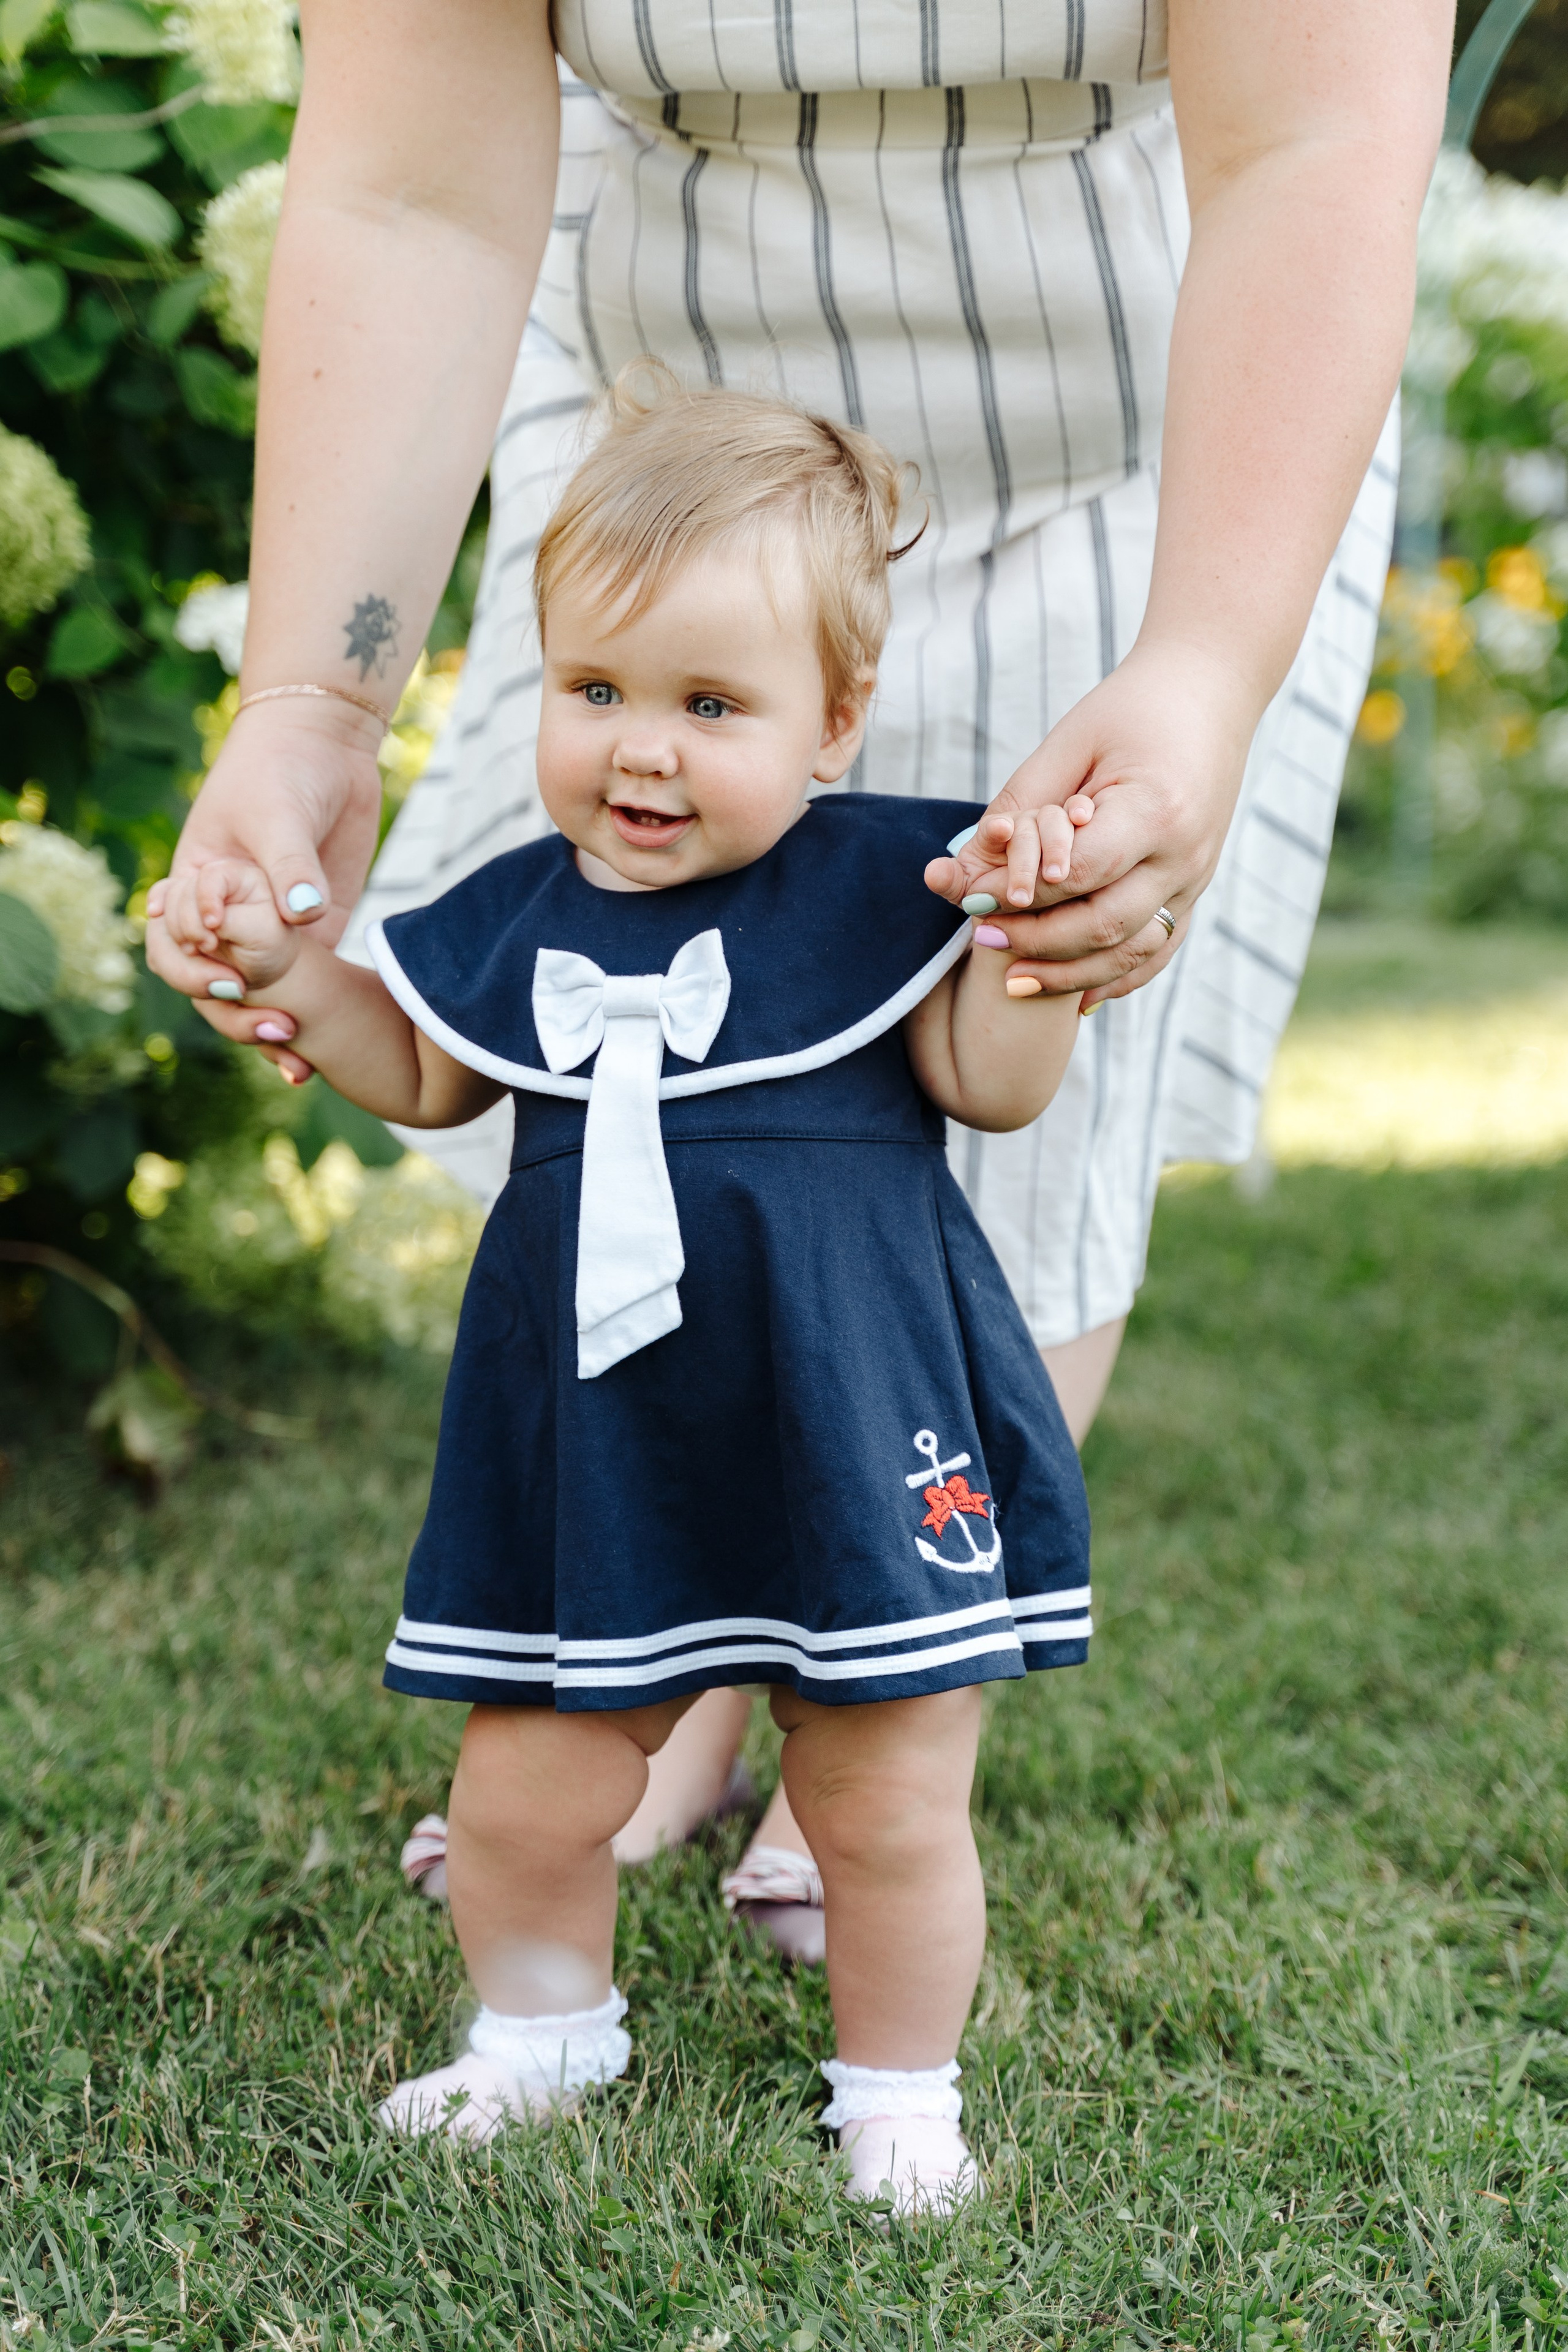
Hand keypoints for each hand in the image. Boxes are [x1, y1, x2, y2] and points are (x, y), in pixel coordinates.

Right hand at [144, 693, 382, 1079]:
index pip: (172, 942)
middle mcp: (224, 917)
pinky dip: (305, 1023)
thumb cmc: (282, 768)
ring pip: (253, 998)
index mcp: (192, 885)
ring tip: (296, 1063)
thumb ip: (288, 863)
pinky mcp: (311, 937)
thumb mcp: (277, 811)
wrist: (327, 748)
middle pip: (209, 984)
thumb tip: (303, 913)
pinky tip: (318, 1058)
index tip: (225, 964)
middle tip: (273, 1028)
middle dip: (232, 1014)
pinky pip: (300, 990)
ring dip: (266, 1033)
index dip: (193, 964)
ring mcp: (268, 931)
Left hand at [925, 640, 1259, 1006]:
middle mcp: (1185, 855)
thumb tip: (958, 875)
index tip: (971, 898)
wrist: (1210, 691)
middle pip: (1103, 924)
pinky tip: (1077, 999)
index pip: (1078, 874)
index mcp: (1156, 811)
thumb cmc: (1130, 709)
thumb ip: (1018, 809)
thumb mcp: (1068, 745)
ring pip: (1132, 952)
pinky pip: (1158, 951)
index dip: (1020, 894)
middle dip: (1036, 941)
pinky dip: (1117, 979)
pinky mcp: (1196, 888)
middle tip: (982, 939)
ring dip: (1070, 974)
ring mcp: (1197, 878)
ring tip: (1014, 981)